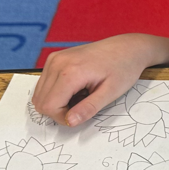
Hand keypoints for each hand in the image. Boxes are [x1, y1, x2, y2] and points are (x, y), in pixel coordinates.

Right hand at [32, 34, 165, 126]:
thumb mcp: (111, 93)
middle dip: (59, 110)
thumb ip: (88, 108)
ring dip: (57, 101)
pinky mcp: (55, 58)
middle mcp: (57, 63)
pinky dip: (56, 91)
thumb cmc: (124, 68)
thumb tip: (69, 122)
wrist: (129, 47)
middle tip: (83, 105)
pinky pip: (45, 83)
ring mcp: (54, 58)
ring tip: (82, 95)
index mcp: (70, 72)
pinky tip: (76, 88)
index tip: (81, 114)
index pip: (49, 106)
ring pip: (40, 93)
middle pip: (40, 101)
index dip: (63, 117)